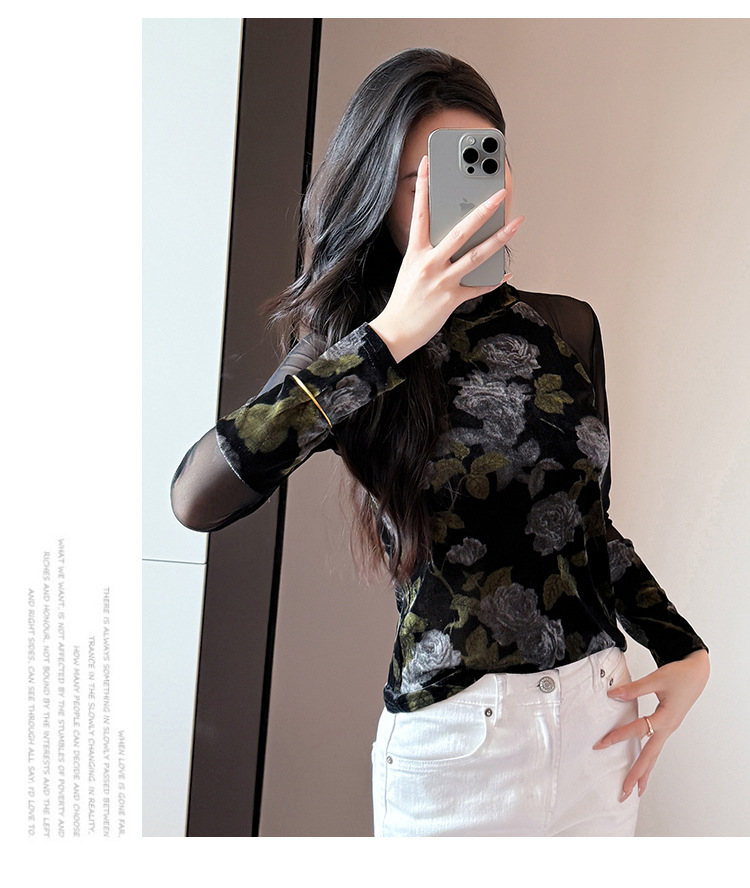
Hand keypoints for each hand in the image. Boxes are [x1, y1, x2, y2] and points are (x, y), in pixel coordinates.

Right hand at [369, 155, 523, 363]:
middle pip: (461, 231)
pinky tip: (505, 272)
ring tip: (516, 224)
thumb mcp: (411, 269)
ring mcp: (442, 281)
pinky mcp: (451, 299)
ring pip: (476, 256)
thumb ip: (429, 253)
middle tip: (500, 194)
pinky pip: (478, 287)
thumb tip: (454, 240)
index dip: (424, 186)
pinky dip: (493, 280)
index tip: (428, 162)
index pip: (420, 213)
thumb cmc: (404, 300)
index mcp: (415, 252)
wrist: (395, 331)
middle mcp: (429, 264)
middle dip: (483, 211)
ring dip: (500, 239)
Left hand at [593, 649, 708, 799]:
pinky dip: (649, 761)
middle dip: (636, 774)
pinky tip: (644, 769)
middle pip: (650, 756)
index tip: (601, 743)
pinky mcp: (667, 726)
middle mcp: (668, 728)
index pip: (639, 730)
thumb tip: (613, 695)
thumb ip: (634, 689)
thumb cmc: (680, 675)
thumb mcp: (656, 679)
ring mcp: (669, 729)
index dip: (619, 736)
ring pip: (654, 755)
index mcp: (666, 718)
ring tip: (635, 790)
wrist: (697, 673)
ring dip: (644, 773)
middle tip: (624, 791)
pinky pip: (656, 748)